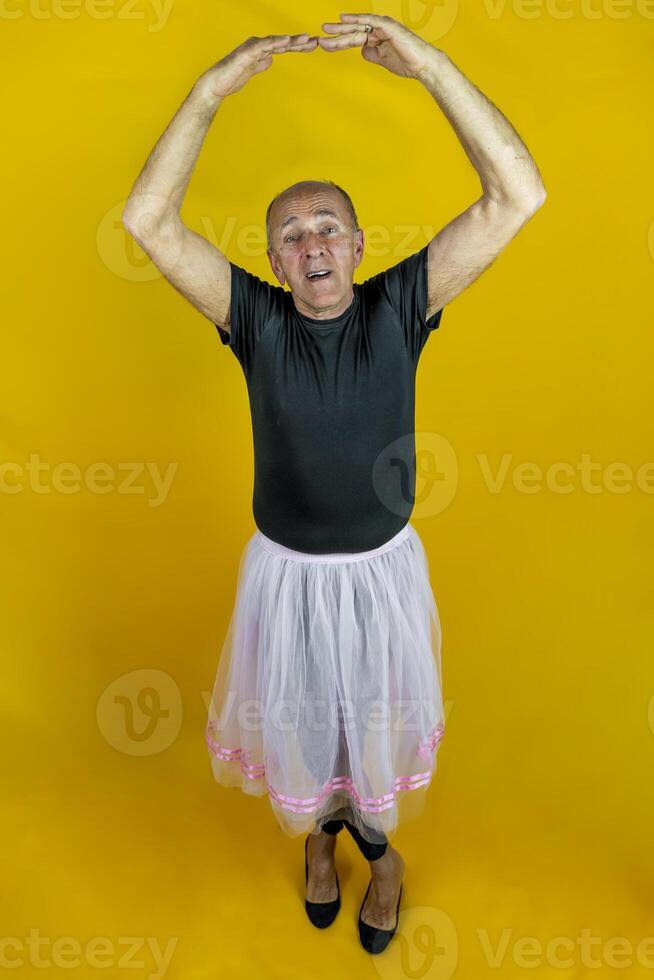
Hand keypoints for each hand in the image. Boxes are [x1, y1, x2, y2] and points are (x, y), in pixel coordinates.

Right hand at [198, 33, 318, 99]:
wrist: (216, 86)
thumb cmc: (231, 79)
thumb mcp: (250, 71)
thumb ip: (260, 64)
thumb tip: (270, 59)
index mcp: (260, 51)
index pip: (282, 47)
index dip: (298, 46)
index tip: (312, 46)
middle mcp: (257, 46)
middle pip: (282, 43)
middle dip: (299, 42)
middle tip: (316, 41)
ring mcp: (252, 48)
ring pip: (275, 42)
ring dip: (291, 40)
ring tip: (306, 39)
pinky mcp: (246, 53)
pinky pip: (263, 46)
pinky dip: (275, 42)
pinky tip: (286, 41)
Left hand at [317, 13, 432, 78]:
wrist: (423, 65)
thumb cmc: (406, 63)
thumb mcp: (383, 60)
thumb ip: (372, 54)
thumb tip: (362, 51)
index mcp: (376, 38)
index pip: (354, 39)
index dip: (339, 42)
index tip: (325, 45)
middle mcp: (378, 29)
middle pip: (353, 31)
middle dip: (336, 34)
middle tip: (320, 36)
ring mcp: (383, 26)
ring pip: (358, 27)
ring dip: (342, 29)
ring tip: (326, 29)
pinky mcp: (388, 26)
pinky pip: (369, 21)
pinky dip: (357, 19)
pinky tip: (344, 18)